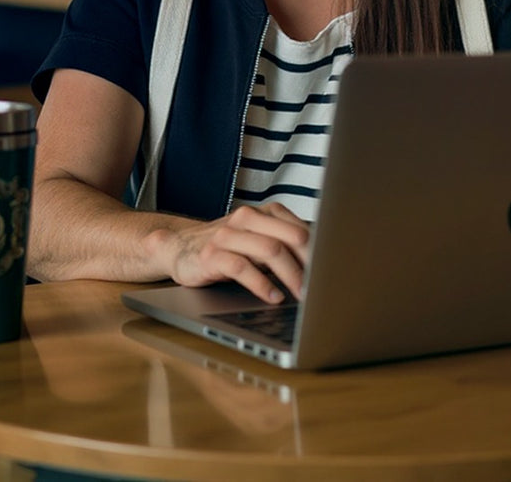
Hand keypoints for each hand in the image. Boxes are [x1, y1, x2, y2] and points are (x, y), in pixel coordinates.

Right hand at [157, 203, 309, 303]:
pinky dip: (262, 284)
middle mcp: (247, 218)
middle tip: (321, 287)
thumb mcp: (256, 241)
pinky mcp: (212, 254)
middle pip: (290, 237)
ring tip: (302, 294)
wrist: (179, 247)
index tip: (331, 271)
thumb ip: (282, 246)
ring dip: (291, 275)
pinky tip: (273, 297)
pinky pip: (242, 267)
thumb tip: (320, 266)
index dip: (318, 251)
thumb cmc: (227, 247)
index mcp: (263, 213)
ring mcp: (228, 235)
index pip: (300, 227)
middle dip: (310, 263)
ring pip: (270, 250)